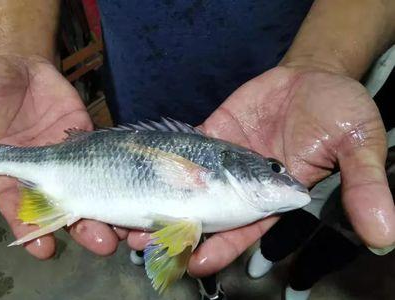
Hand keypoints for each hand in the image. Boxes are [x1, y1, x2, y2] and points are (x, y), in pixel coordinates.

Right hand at [0, 54, 124, 258]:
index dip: (30, 227)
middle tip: (103, 244)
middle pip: (65, 209)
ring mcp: (72, 158)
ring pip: (93, 193)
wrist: (20, 59)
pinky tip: (139, 193)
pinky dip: (124, 179)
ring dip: (110, 212)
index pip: (19, 207)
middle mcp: (43, 173)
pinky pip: (110, 163)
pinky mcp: (93, 141)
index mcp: (8, 171)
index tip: (44, 249)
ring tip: (129, 231)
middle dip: (83, 228)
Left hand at [128, 65, 394, 276]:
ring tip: (128, 216)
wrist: (314, 73)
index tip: (194, 263)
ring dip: (159, 202)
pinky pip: (181, 152)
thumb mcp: (358, 143)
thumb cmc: (340, 109)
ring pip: (186, 188)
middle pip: (204, 216)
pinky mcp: (207, 136)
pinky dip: (161, 164)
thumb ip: (364, 184)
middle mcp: (241, 185)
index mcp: (273, 198)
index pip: (242, 232)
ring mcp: (220, 161)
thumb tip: (385, 231)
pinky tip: (138, 174)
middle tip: (142, 241)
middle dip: (175, 230)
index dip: (219, 248)